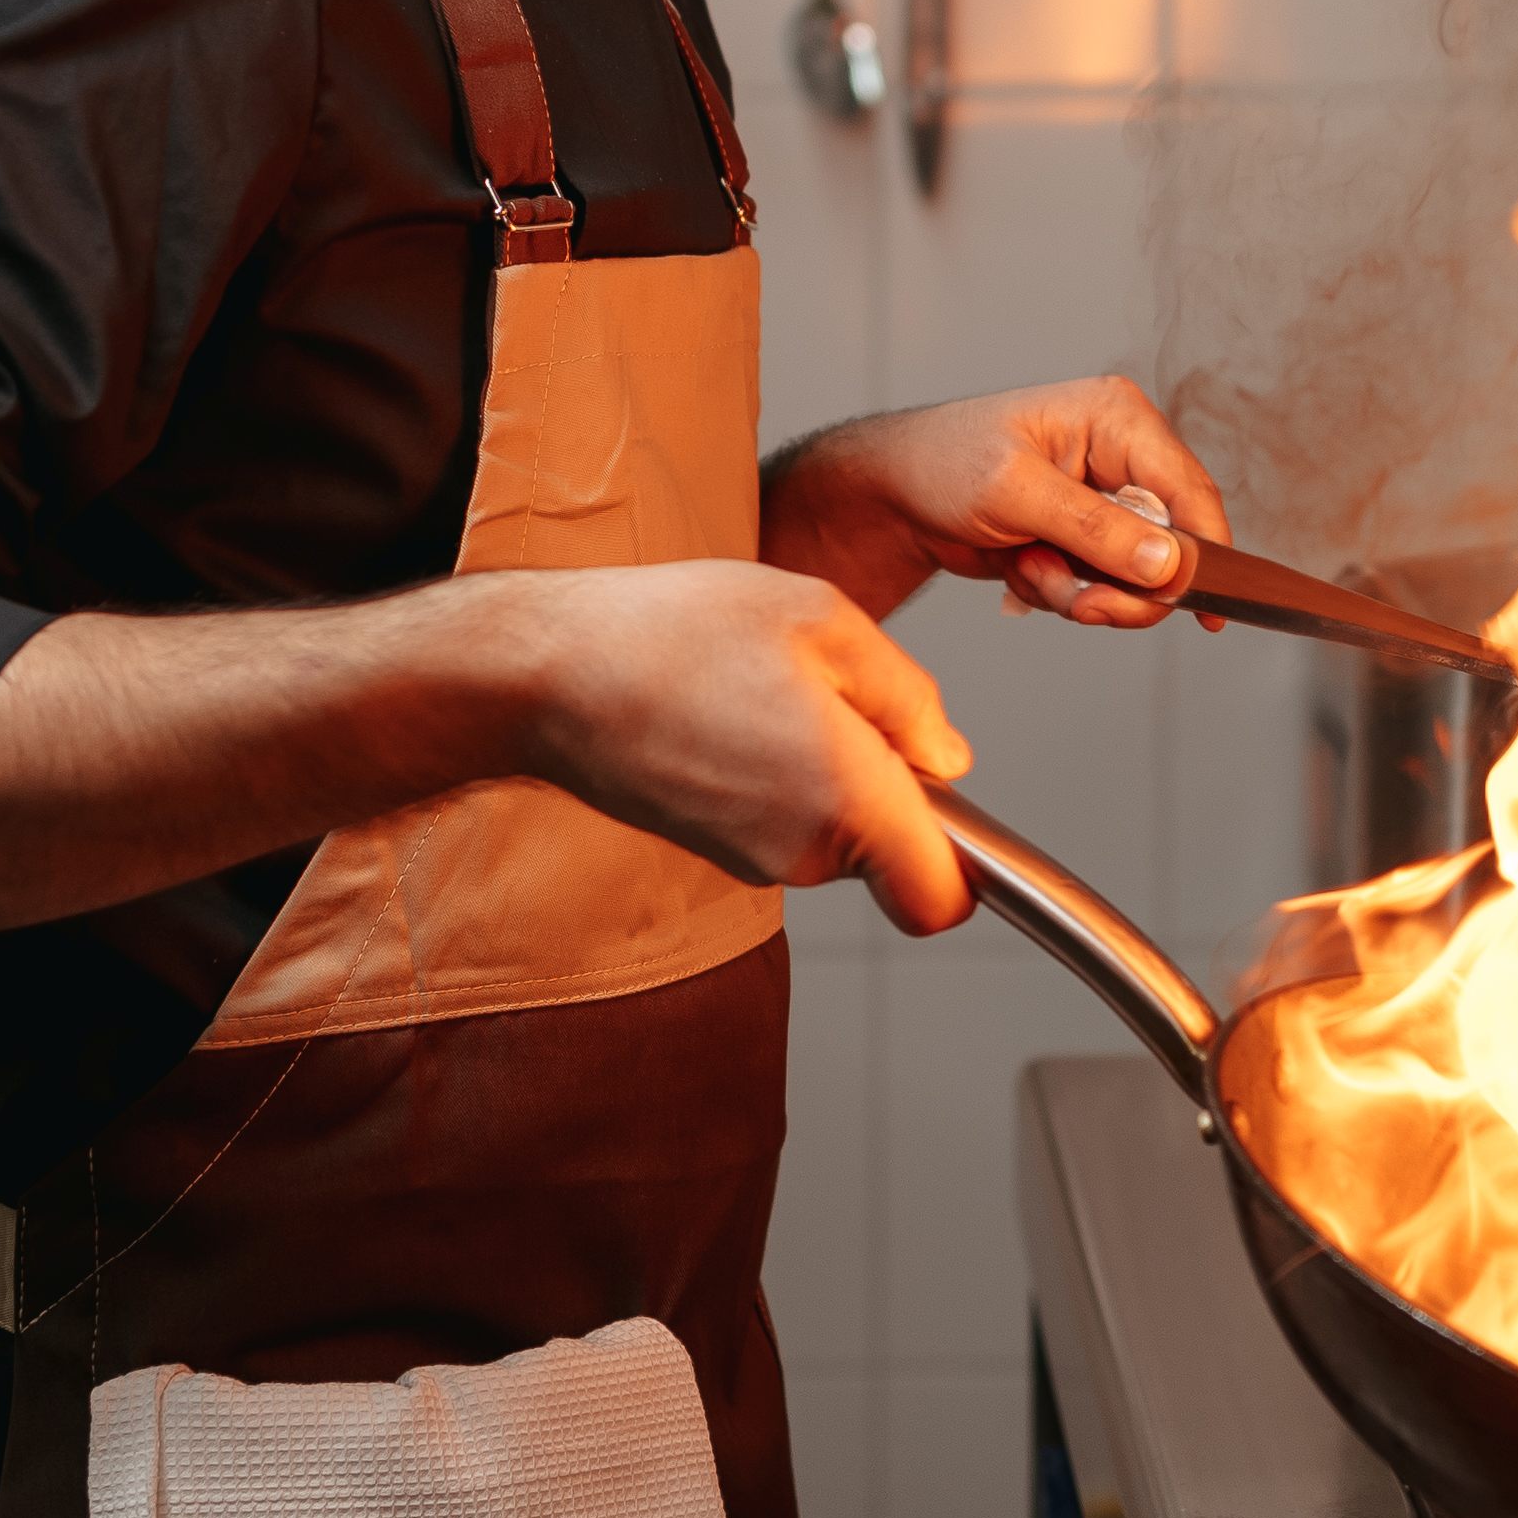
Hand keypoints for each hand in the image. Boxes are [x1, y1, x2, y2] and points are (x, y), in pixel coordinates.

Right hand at [496, 560, 974, 933]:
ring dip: (831, 773)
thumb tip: (945, 759)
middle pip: (892, 852)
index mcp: (842, 795)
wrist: (548, 671)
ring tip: (774, 689)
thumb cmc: (673, 632)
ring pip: (837, 833)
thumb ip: (906, 697)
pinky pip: (784, 822)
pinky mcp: (714, 847)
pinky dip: (781, 775)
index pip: (939, 898)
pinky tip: (737, 709)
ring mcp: (751, 857)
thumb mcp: (823, 619)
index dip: (969, 869)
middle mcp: (799, 848)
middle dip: (890, 785)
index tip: (965, 819)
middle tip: (840, 696)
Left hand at [760, 375, 1232, 628]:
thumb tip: (1170, 564)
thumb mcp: (1016, 493)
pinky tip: (1023, 568)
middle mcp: (1121, 455)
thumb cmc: (942, 465)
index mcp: (1118, 419)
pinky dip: (1064, 592)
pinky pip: (1103, 587)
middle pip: (1171, 547)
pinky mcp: (1084, 536)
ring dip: (1082, 590)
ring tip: (1029, 566)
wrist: (891, 495)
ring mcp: (1104, 499)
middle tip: (1079, 602)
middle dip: (1119, 585)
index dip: (1205, 555)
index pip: (1190, 492)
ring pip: (1136, 577)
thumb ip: (1097, 529)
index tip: (1206, 610)